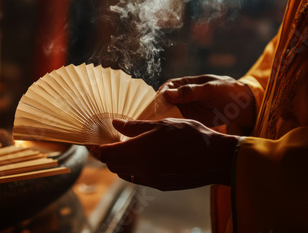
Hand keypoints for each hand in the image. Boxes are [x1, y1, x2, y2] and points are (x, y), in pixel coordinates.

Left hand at [97, 119, 238, 190]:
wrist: (217, 158)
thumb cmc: (192, 135)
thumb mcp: (162, 124)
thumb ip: (136, 126)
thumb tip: (115, 123)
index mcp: (140, 151)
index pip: (107, 154)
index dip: (96, 149)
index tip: (91, 143)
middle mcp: (142, 168)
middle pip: (113, 165)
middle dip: (106, 156)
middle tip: (106, 143)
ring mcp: (151, 179)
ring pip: (125, 173)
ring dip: (119, 163)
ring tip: (123, 148)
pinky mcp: (160, 185)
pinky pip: (138, 178)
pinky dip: (133, 168)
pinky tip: (140, 157)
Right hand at [159, 75, 255, 131]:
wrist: (243, 105)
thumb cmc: (226, 90)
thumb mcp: (210, 89)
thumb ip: (190, 91)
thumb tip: (167, 93)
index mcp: (185, 84)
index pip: (167, 87)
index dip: (160, 94)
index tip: (157, 104)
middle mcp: (182, 96)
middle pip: (165, 101)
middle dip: (158, 109)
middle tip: (154, 118)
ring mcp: (186, 108)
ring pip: (169, 112)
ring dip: (164, 118)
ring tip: (159, 126)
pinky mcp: (190, 119)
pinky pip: (178, 121)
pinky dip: (173, 125)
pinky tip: (170, 131)